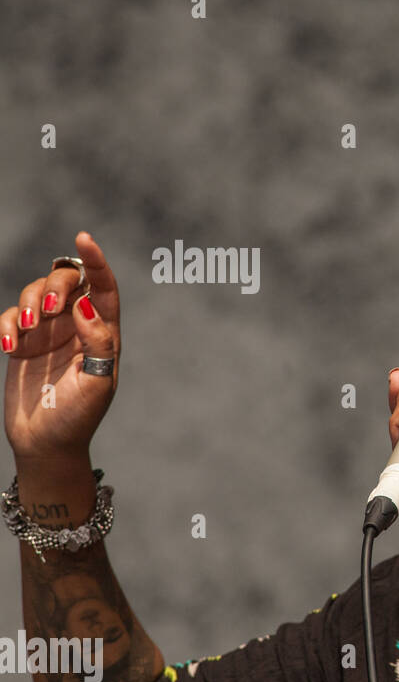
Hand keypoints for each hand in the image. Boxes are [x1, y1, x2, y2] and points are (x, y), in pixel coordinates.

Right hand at [3, 233, 121, 462]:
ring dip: (28, 301)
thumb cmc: (79, 416)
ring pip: (35, 291)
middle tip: (47, 309)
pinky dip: (7, 324)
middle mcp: (78, 325)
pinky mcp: (22, 342)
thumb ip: (98, 343)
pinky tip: (8, 346)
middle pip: (67, 280)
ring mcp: (49, 332)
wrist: (46, 443)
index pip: (104, 288)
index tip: (84, 237)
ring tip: (26, 328)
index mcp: (105, 332)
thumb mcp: (98, 382)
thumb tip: (89, 305)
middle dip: (54, 284)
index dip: (97, 261)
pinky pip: (10, 316)